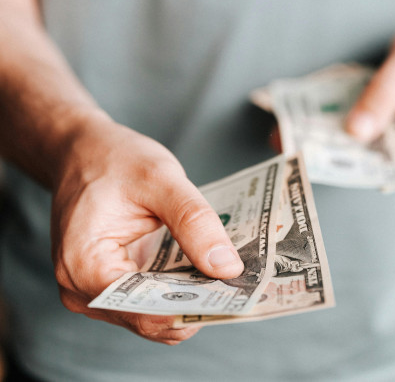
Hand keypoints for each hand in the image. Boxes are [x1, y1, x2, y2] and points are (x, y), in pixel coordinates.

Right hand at [50, 114, 243, 344]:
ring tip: (224, 274)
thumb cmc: (114, 159)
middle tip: (239, 283)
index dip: (193, 307)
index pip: (145, 311)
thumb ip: (193, 221)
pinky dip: (175, 286)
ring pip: (151, 313)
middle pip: (149, 317)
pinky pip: (146, 297)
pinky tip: (200, 267)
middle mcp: (81, 289)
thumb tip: (227, 267)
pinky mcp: (108, 281)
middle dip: (196, 302)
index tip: (234, 295)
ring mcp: (92, 289)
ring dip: (188, 296)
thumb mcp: (160, 179)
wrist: (85, 150)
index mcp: (84, 266)